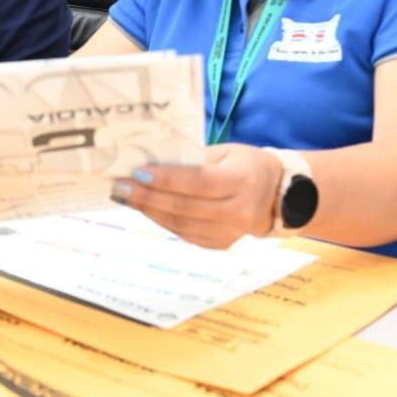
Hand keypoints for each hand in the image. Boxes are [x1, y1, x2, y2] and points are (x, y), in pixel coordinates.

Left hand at [111, 143, 282, 248]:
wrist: (277, 196)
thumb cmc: (246, 165)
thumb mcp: (226, 152)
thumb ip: (194, 159)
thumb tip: (151, 161)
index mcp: (241, 181)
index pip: (198, 182)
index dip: (166, 179)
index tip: (137, 172)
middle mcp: (238, 211)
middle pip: (184, 206)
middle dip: (146, 196)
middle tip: (119, 186)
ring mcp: (230, 232)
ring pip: (180, 224)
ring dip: (148, 210)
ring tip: (125, 196)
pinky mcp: (220, 244)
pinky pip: (184, 234)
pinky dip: (161, 221)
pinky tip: (145, 208)